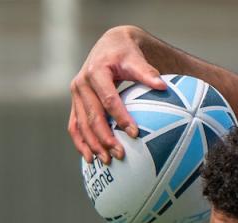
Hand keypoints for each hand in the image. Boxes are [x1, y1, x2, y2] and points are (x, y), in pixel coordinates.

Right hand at [67, 25, 167, 163]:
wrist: (109, 46)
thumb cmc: (125, 53)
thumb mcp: (136, 58)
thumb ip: (148, 73)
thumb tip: (163, 86)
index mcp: (96, 72)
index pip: (109, 99)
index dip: (121, 117)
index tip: (135, 134)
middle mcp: (81, 83)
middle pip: (93, 115)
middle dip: (105, 137)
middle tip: (120, 155)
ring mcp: (76, 95)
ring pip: (81, 124)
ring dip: (92, 144)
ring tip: (106, 161)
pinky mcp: (75, 103)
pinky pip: (74, 126)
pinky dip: (80, 143)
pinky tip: (89, 158)